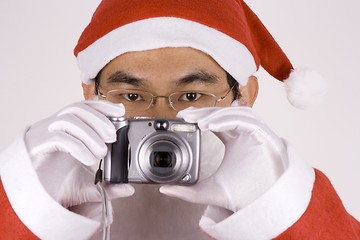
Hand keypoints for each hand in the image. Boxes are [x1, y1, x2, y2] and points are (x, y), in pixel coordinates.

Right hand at [24, 100, 133, 209]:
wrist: (30, 197)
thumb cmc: (54, 184)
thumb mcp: (86, 184)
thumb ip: (107, 185)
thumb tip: (128, 189)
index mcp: (66, 129)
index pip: (84, 107)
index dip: (103, 106)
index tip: (121, 111)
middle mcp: (53, 126)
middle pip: (77, 108)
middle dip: (99, 119)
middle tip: (113, 136)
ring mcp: (43, 134)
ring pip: (68, 120)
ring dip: (90, 134)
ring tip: (101, 152)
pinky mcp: (35, 145)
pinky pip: (58, 137)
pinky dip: (78, 147)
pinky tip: (88, 159)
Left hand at [160, 107, 287, 211]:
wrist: (258, 210)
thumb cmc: (240, 198)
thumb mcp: (207, 190)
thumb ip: (187, 190)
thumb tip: (164, 189)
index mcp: (234, 141)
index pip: (217, 121)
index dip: (202, 116)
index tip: (184, 118)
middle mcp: (246, 135)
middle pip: (225, 113)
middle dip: (205, 112)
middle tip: (186, 116)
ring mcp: (258, 135)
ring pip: (237, 113)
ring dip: (217, 114)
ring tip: (198, 123)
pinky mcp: (266, 137)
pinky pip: (247, 121)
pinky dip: (228, 120)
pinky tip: (210, 126)